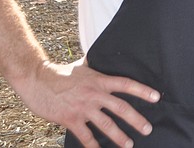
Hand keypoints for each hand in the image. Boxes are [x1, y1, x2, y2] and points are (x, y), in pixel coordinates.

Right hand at [14, 57, 159, 147]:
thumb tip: (102, 55)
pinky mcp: (71, 119)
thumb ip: (95, 66)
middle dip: (136, 120)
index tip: (156, 97)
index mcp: (100, 81)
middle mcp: (95, 94)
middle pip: (121, 108)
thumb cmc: (60, 73)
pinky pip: (85, 136)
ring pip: (106, 124)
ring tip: (129, 144)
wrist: (37, 80)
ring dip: (119, 136)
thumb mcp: (82, 66)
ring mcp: (83, 108)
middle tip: (147, 129)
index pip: (126, 84)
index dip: (143, 90)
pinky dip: (93, 145)